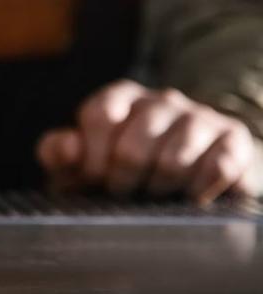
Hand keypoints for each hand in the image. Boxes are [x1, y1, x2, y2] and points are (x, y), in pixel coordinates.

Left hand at [37, 80, 258, 202]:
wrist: (195, 174)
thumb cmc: (126, 170)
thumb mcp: (84, 161)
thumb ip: (59, 152)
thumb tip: (69, 147)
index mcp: (122, 97)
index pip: (99, 116)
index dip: (92, 157)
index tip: (94, 180)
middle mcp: (162, 100)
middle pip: (131, 148)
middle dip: (121, 182)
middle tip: (123, 194)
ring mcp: (201, 117)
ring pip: (172, 161)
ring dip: (158, 189)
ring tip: (154, 194)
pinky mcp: (234, 140)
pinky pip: (215, 169)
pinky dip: (198, 191)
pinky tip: (189, 197)